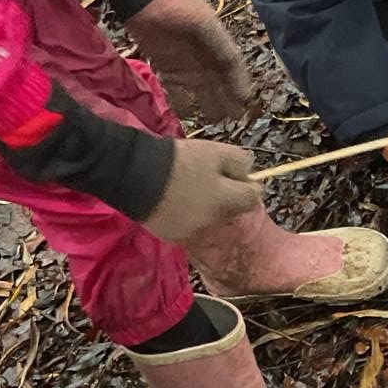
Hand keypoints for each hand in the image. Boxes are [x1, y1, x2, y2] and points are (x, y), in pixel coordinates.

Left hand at [124, 0, 252, 121]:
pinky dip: (182, 101)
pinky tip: (187, 115)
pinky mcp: (166, 65)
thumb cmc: (178, 7)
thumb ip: (220, 45)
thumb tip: (234, 68)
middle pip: (219, 83)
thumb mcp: (204, 23)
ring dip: (207, 104)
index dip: (240, 85)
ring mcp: (185, 62)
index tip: (245, 103)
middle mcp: (205, 56)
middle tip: (232, 120)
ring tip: (214, 122)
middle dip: (226, 100)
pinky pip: (176, 88)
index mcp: (218, 44)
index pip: (233, 69)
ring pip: (200, 89)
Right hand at [146, 137, 260, 241]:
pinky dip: (185, 216)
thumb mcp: (215, 152)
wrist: (134, 174)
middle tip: (209, 180)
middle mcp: (213, 221)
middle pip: (230, 211)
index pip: (252, 199)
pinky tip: (173, 200)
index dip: (246, 185)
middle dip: (226, 198)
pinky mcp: (171, 236)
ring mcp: (192, 232)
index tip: (236, 177)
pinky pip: (188, 226)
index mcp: (226, 200)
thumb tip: (249, 173)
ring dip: (206, 208)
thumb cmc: (178, 160)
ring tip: (188, 188)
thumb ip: (240, 162)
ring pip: (209, 220)